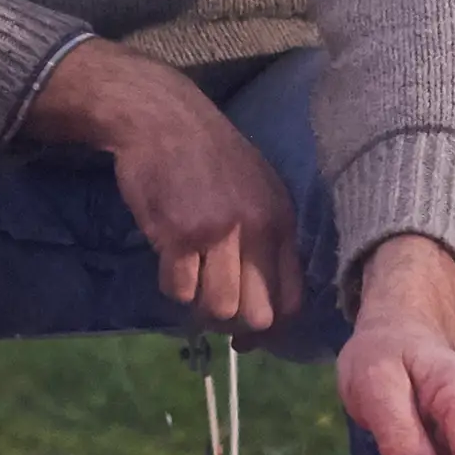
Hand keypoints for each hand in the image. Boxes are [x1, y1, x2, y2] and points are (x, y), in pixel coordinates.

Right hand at [23, 38, 300, 333]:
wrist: (162, 118)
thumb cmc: (209, 157)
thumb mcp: (257, 190)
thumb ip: (266, 241)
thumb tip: (265, 308)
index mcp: (281, 220)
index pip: (292, 298)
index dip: (272, 328)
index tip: (250, 336)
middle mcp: (258, 229)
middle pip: (257, 313)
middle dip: (234, 325)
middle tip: (214, 311)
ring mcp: (219, 232)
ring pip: (218, 308)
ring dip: (200, 308)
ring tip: (190, 283)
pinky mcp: (179, 234)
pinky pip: (179, 290)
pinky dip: (172, 286)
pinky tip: (169, 263)